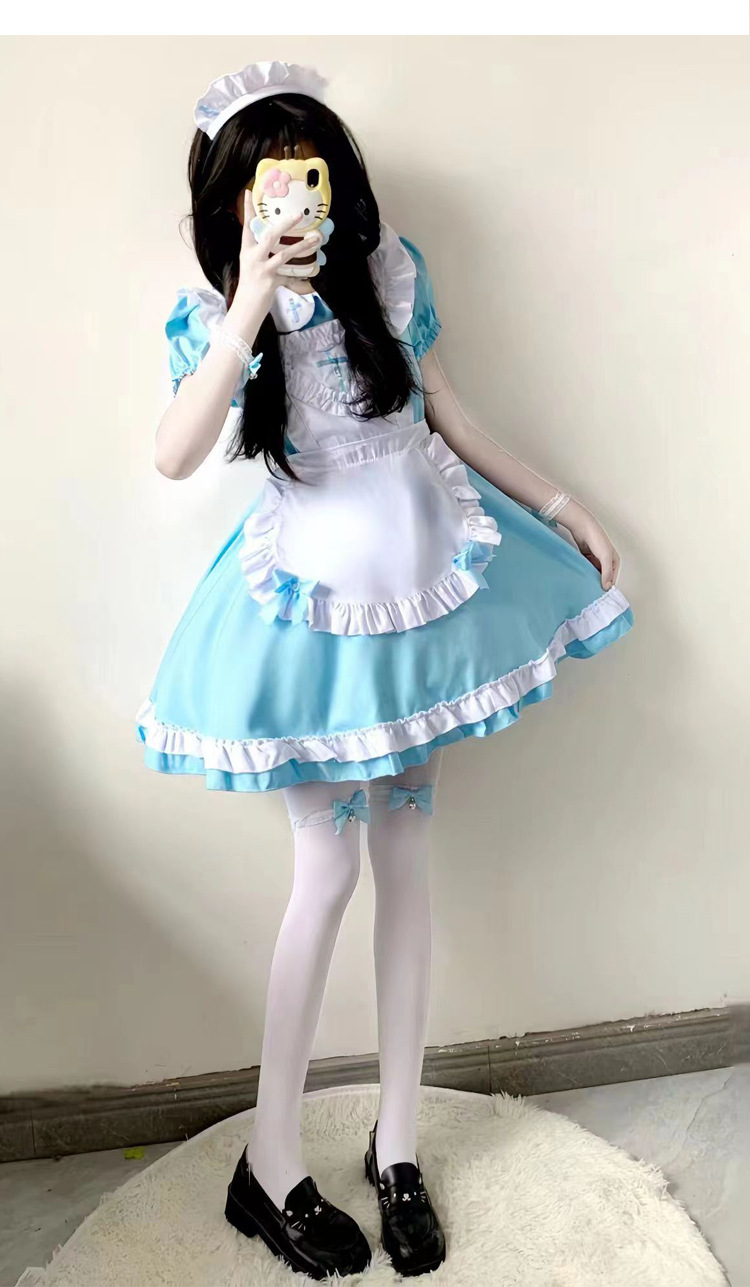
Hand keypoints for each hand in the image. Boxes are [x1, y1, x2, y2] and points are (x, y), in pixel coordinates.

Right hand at [228, 192, 321, 334]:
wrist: (245, 310)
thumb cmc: (250, 288)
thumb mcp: (254, 267)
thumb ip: (266, 256)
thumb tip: (280, 249)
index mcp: (247, 251)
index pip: (247, 226)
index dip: (248, 210)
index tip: (248, 193)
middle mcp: (253, 257)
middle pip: (269, 236)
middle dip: (284, 224)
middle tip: (298, 214)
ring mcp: (262, 269)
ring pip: (283, 254)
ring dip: (301, 246)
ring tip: (315, 238)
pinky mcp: (270, 282)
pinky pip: (290, 275)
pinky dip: (302, 274)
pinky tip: (314, 269)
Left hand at [558, 500, 620, 589]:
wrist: (583, 527)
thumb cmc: (597, 540)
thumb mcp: (605, 557)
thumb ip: (607, 573)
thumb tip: (607, 587)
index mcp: (614, 561)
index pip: (612, 579)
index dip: (607, 587)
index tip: (601, 596)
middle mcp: (606, 562)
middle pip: (603, 577)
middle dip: (599, 584)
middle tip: (592, 595)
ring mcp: (596, 560)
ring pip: (594, 573)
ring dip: (591, 579)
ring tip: (586, 589)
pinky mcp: (587, 558)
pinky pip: (587, 569)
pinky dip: (585, 574)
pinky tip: (581, 580)